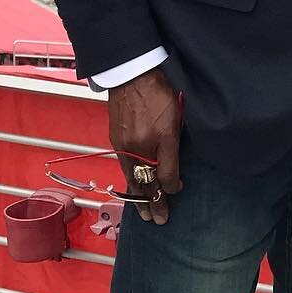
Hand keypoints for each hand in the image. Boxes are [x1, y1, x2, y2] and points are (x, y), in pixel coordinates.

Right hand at [108, 66, 183, 223]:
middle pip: (142, 183)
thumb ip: (174, 153)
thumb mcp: (175, 122)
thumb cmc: (160, 92)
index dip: (168, 191)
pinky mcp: (116, 138)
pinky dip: (130, 179)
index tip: (173, 200)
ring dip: (137, 196)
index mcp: (151, 145)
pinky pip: (124, 165)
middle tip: (157, 220)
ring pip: (131, 177)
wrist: (132, 71)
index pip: (161, 178)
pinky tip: (133, 186)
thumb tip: (175, 179)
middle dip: (150, 204)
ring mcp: (122, 144)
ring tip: (142, 212)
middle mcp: (134, 149)